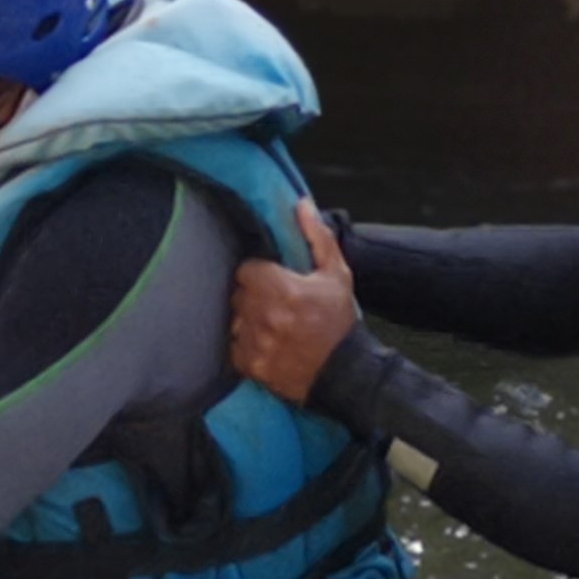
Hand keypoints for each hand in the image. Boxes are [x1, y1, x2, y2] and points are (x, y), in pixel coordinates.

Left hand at [230, 200, 360, 407]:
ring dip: (248, 321)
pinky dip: (246, 345)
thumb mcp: (336, 275)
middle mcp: (264, 316)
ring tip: (273, 327)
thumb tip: (302, 205)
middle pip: (238, 294)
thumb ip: (316, 237)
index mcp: (282, 289)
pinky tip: (268, 345)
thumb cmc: (339, 322)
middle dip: (254, 296)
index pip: (246, 270)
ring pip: (235, 320)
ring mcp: (254, 342)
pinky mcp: (249, 365)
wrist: (343, 374)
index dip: (259, 274)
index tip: (274, 281)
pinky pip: (234, 346)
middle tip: (276, 304)